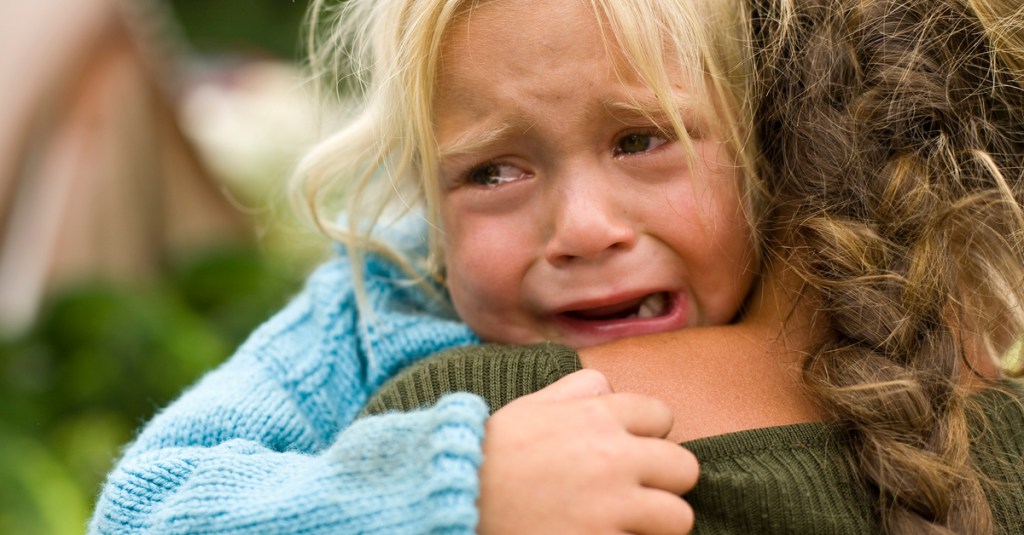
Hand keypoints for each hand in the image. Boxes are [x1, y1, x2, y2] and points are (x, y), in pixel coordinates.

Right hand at [477, 369, 697, 533]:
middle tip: (634, 494)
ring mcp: (612, 506)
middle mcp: (614, 457)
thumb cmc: (493, 453)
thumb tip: (608, 385)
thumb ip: (576, 389)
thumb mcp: (531, 406)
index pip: (663, 416)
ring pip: (678, 517)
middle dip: (663, 482)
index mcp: (598, 416)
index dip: (648, 436)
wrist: (456, 499)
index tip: (628, 453)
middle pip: (684, 467)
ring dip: (655, 523)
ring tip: (625, 523)